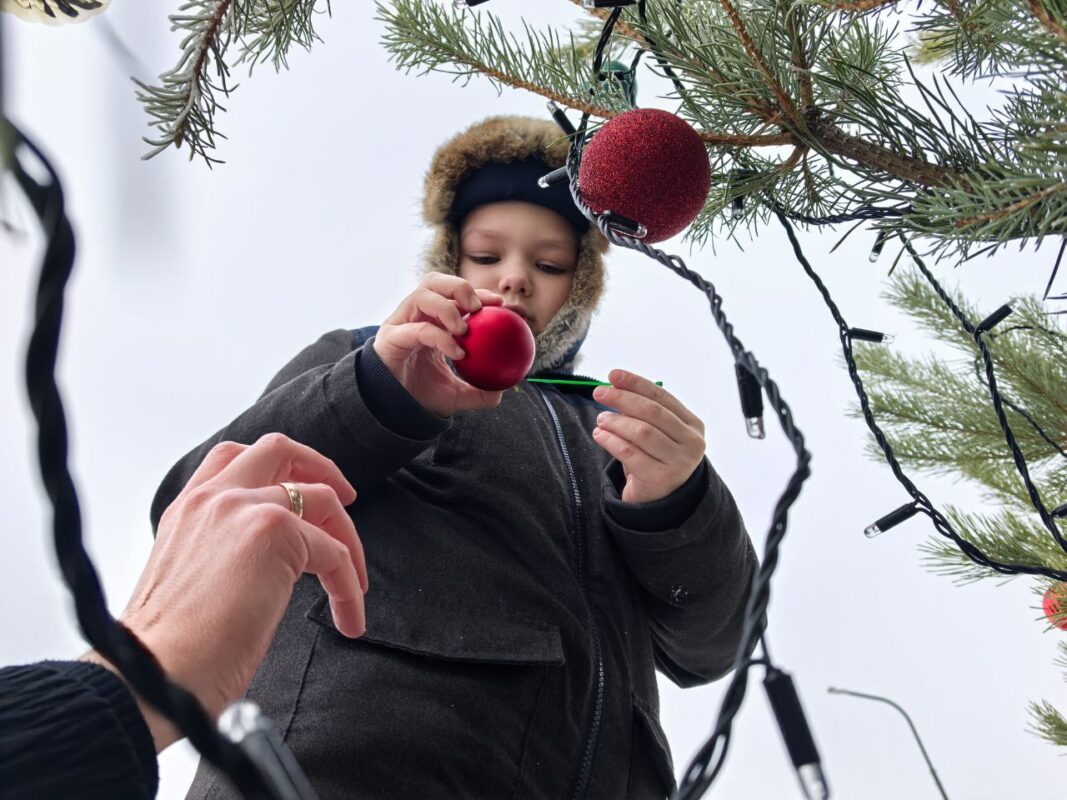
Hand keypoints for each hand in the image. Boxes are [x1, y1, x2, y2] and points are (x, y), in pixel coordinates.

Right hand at [83, 433, 367, 751]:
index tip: (302, 491)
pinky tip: (349, 620)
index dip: (277, 468)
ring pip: (322, 499)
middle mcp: (211, 499)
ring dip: (349, 543)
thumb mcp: (191, 583)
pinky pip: (336, 553)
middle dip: (321, 468)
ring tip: (354, 588)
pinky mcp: (274, 531)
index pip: (233, 459)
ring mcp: (242, 508)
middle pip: (278, 449)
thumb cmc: (170, 654)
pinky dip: (350, 587)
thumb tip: (269, 567)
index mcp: (187, 511)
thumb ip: (223, 556)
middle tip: (346, 500)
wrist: (155, 677)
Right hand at [373, 273, 505, 416]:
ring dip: (447, 307)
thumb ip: (479, 391)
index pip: (453, 295)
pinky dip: (440, 336)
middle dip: (459, 287)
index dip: (476, 293)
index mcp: (430, 320)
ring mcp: (399, 324)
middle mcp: (413, 316)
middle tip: (479, 307)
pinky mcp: (389, 337)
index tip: (500, 303)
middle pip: (434, 282)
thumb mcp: (457, 394)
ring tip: (465, 328)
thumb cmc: (421, 396)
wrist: (394, 410)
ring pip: (421, 295)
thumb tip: (503, 391)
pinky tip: (458, 351)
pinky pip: (417, 328)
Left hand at [592, 370, 705, 504]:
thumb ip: (641, 411)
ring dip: (616, 422)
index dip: (635, 383)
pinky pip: (630, 453)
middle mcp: (691, 442)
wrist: (661, 500)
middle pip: (652, 412)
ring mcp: (679, 462)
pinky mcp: (661, 479)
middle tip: (599, 393)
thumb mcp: (656, 432)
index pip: (661, 397)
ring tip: (601, 419)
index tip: (613, 375)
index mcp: (692, 425)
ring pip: (642, 432)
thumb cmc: (655, 458)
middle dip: (622, 398)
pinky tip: (600, 435)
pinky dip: (611, 441)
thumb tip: (614, 384)